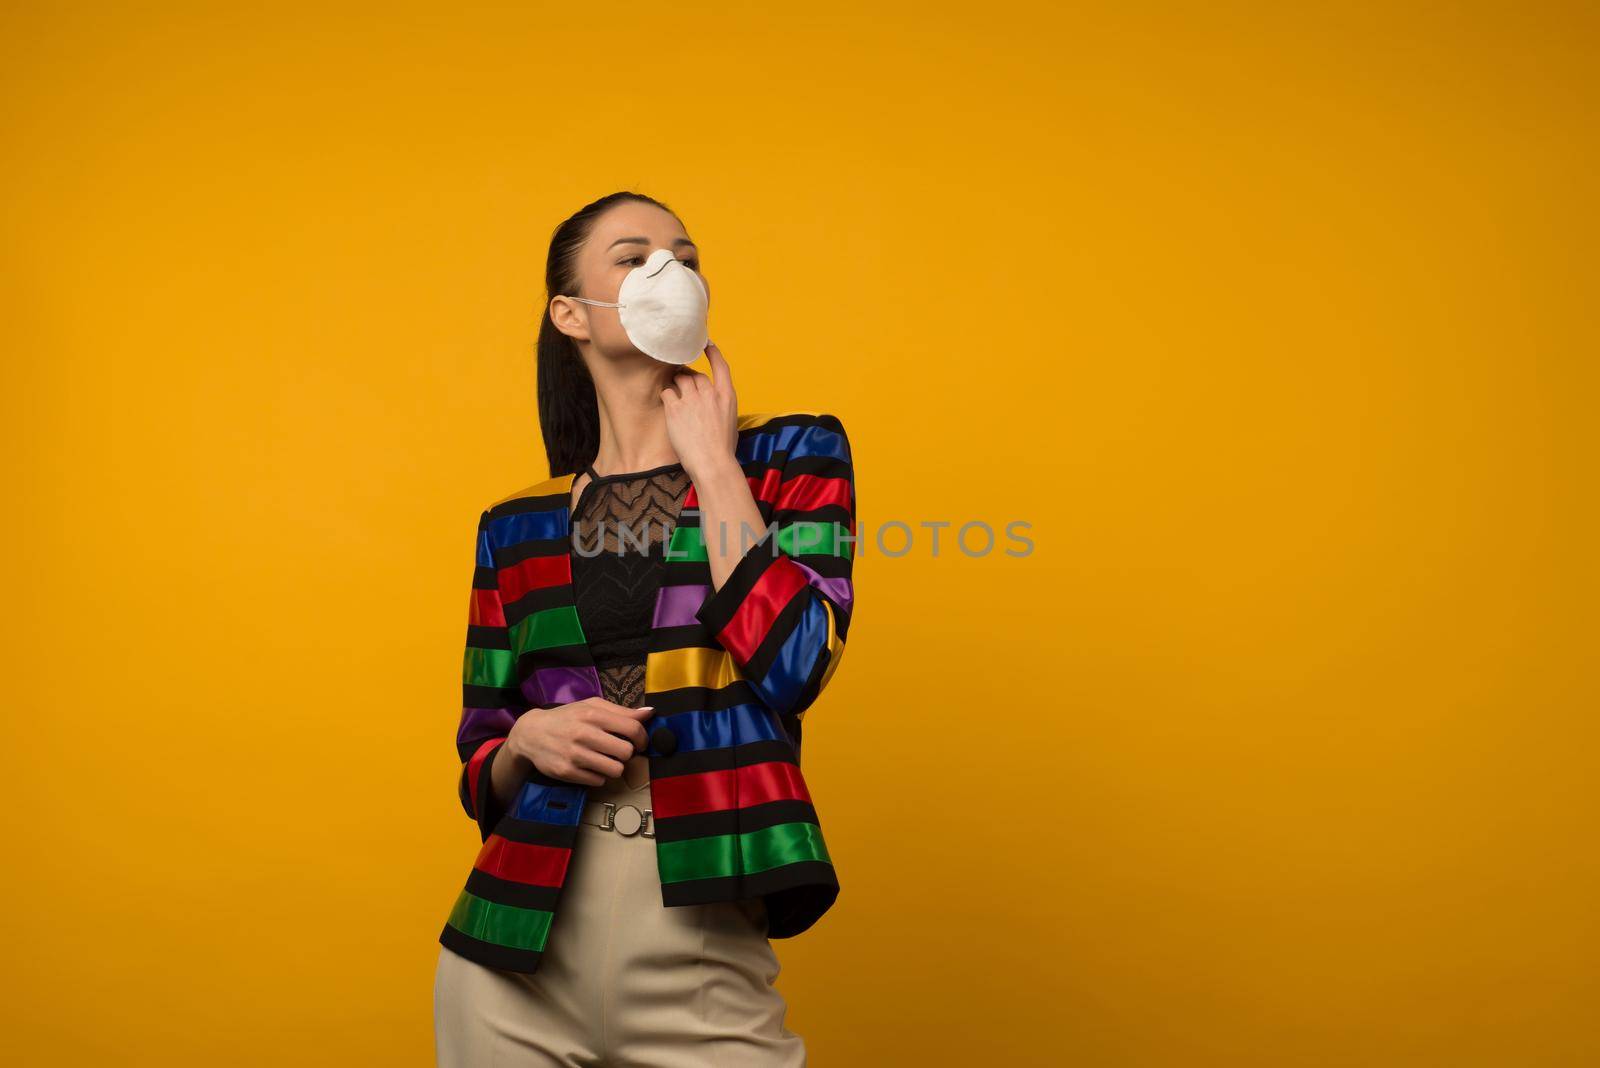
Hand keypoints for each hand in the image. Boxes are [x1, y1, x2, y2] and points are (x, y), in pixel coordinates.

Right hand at [505, 698, 653, 785]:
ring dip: (614, 766)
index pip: (632, 729)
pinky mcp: (567, 772)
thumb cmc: (567, 718)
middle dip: (627, 753)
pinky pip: (598, 781)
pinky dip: (598, 776)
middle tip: (619, 751)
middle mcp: (583, 734)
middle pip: (626, 752)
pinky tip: (590, 766)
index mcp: (592, 715)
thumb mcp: (591, 707)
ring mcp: (574, 755)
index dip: (643, 738)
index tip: (641, 743)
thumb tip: (649, 713)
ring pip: (614, 770)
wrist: (531, 733)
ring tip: (605, 759)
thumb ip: (621, 711)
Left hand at [660, 339, 738, 479]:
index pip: (720, 365)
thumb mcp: (730, 422)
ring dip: (675, 384)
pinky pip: (667, 393)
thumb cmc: (723, 449)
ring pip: (679, 380)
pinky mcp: (675, 409)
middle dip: (687, 377)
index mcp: (727, 396)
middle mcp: (709, 393)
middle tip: (682, 386)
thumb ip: (721, 406)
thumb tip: (712, 402)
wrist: (712, 463)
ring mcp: (692, 400)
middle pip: (695, 375)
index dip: (712, 352)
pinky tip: (667, 406)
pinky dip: (666, 396)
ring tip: (674, 396)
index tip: (705, 343)